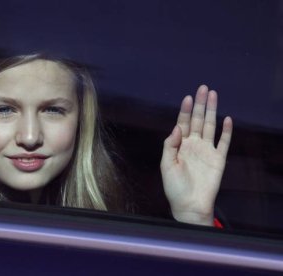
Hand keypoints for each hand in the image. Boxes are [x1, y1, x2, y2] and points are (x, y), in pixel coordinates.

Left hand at [160, 85, 232, 225]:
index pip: (182, 123)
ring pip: (210, 126)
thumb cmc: (174, 187)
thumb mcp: (166, 165)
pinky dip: (226, 131)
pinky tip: (227, 119)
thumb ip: (170, 145)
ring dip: (212, 111)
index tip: (187, 97)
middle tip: (202, 88)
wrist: (190, 205)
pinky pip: (224, 143)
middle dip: (199, 104)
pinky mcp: (219, 159)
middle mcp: (194, 145)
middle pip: (197, 120)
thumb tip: (177, 127)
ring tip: (213, 95)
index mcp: (180, 145)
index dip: (184, 110)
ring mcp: (207, 151)